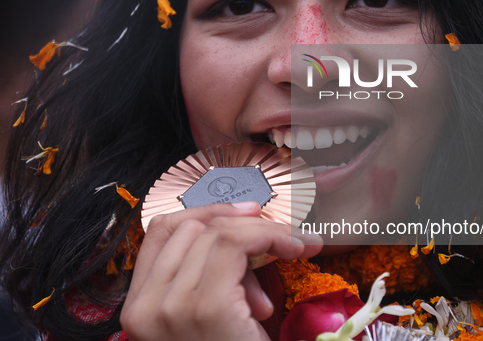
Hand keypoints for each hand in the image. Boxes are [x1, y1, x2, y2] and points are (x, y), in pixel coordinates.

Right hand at [120, 202, 322, 340]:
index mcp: (140, 306)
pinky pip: (236, 245)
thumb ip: (215, 279)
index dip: (205, 212)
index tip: (245, 213)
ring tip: (293, 249)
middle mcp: (145, 305)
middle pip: (192, 227)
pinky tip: (297, 249)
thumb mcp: (213, 316)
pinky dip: (273, 237)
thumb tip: (250, 243)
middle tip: (280, 234)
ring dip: (265, 232)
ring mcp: (170, 307)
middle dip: (242, 223)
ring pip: (217, 232)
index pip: (161, 232)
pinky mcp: (205, 308)